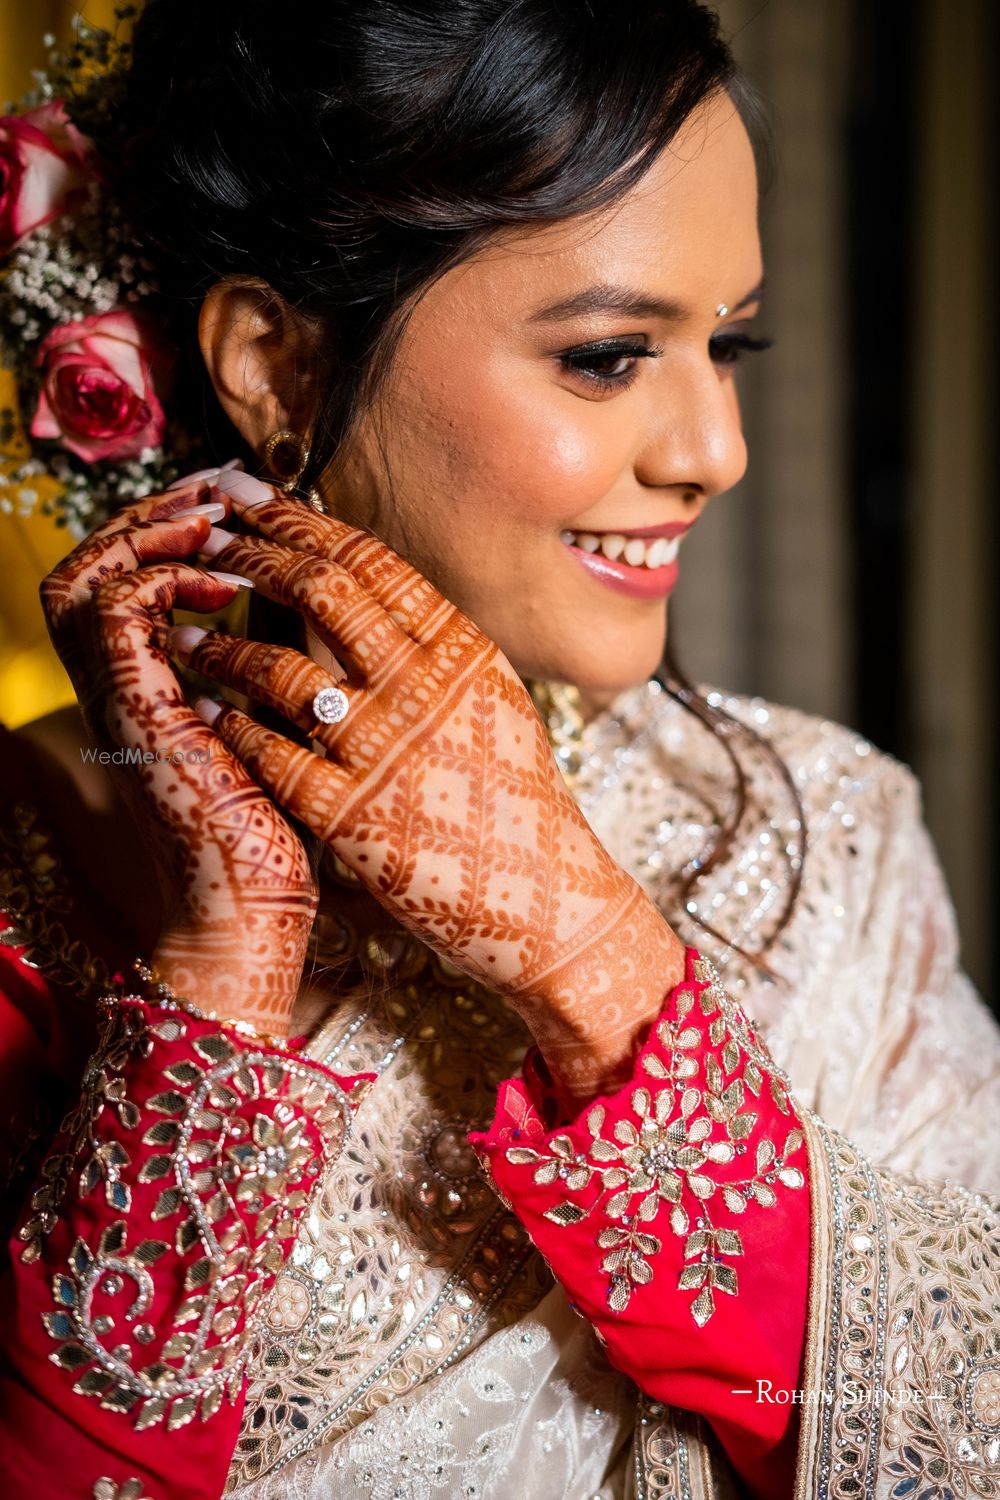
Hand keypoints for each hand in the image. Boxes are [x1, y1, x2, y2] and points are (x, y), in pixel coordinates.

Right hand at [39, 471, 317, 1028]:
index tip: (238, 497)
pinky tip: (223, 581)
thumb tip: (316, 601)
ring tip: (215, 517)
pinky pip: (116, 614)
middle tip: (219, 487)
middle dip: (156, 511)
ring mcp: (122, 702)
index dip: (172, 526)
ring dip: (149, 532)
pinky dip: (162, 579)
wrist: (255, 913)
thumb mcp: (278, 727)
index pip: (126, 578)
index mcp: (153, 687)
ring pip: (84, 577)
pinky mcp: (138, 715)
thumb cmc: (280, 831)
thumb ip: (276, 664)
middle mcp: (123, 689)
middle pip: (88, 565)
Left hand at [177, 474, 684, 1100]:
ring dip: (222, 642)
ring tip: (184, 632)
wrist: (546, 903)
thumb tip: (366, 586)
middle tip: (208, 537)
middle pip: (323, 591)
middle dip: (255, 553)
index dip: (301, 521)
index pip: (370, 561)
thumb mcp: (491, 701)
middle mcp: (424, 688)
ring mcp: (385, 751)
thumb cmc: (517, 801)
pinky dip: (225, 724)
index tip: (254, 501)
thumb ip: (434, 647)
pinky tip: (201, 710)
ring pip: (281, 669)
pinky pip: (266, 752)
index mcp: (462, 651)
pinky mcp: (350, 815)